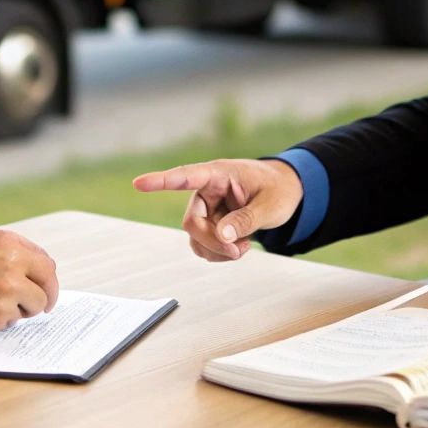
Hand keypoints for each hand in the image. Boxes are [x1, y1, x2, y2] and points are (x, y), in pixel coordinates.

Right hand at [0, 229, 59, 334]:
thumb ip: (7, 253)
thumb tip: (35, 269)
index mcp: (7, 242)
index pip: (43, 260)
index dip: (44, 275)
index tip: (43, 284)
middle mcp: (12, 263)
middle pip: (49, 281)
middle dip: (49, 294)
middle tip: (45, 305)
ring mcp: (8, 289)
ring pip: (36, 304)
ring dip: (22, 308)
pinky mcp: (1, 313)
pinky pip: (14, 320)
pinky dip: (3, 319)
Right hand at [132, 158, 302, 261]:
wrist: (289, 192)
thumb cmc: (278, 190)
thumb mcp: (270, 205)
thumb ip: (245, 220)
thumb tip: (222, 237)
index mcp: (219, 174)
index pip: (186, 176)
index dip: (161, 181)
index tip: (138, 184)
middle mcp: (207, 190)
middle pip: (192, 221)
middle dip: (211, 241)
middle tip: (237, 250)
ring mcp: (207, 208)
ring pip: (195, 238)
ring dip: (217, 250)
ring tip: (243, 246)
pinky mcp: (211, 224)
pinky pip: (204, 245)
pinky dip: (219, 253)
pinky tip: (239, 247)